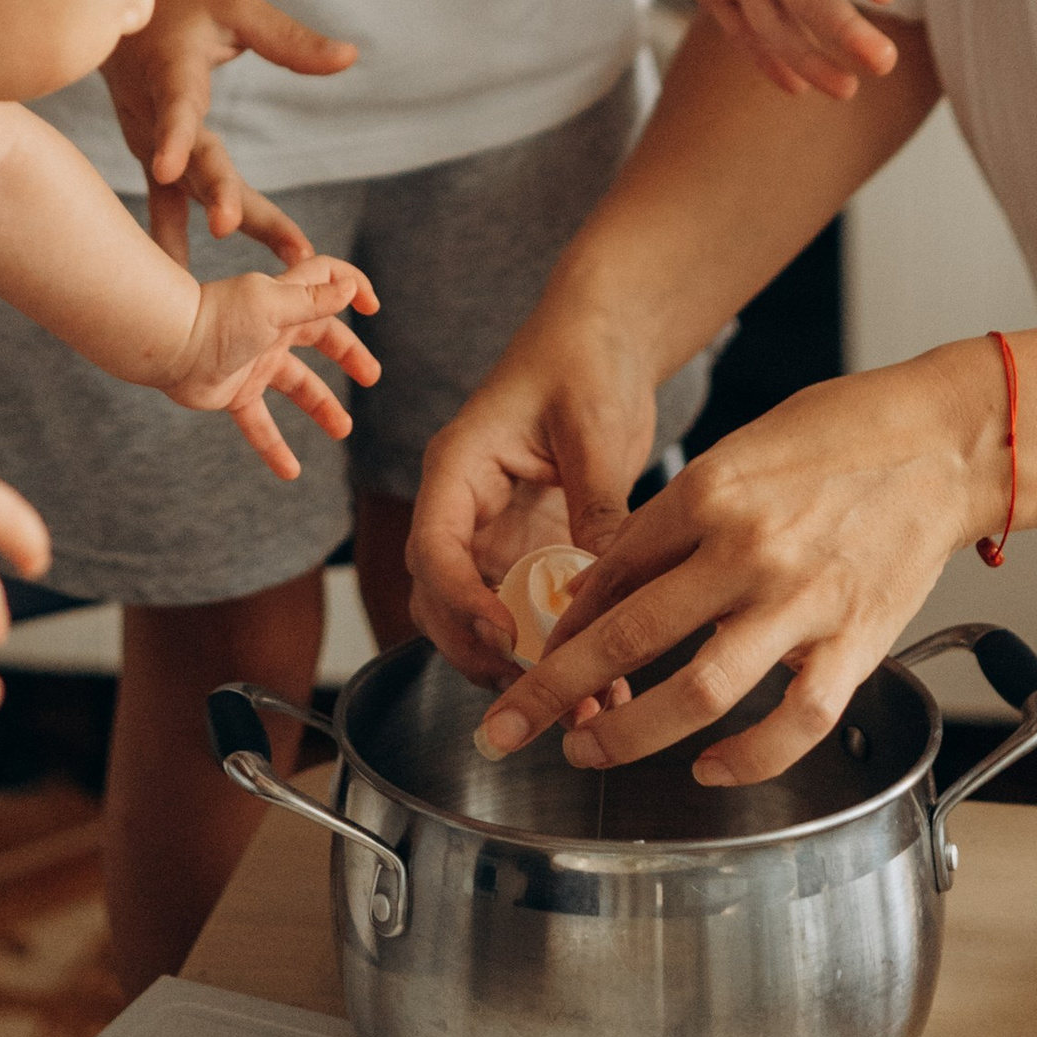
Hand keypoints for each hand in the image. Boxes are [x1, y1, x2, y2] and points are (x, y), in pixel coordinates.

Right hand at [103, 0, 355, 263]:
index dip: (173, 138)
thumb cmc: (181, 4)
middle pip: (191, 164)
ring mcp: (149, 148)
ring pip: (188, 196)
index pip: (176, 111)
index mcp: (171, 77)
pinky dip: (182, 245)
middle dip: (215, 196)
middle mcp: (154, 120)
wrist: (114, 17)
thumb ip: (289, 39)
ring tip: (235, 282)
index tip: (169, 168)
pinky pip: (173, 208)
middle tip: (231, 229)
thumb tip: (350, 58)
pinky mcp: (153, 163)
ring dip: (215, 228)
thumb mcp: (238, 9)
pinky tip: (190, 297)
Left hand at [164, 254, 381, 478]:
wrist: (169, 345)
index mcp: (284, 302)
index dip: (351, 287)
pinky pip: (260, 425)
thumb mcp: (272, 304)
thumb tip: (350, 287)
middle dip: (348, 354)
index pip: (325, 282)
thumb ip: (312, 299)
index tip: (372, 307)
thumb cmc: (218, 318)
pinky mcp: (235, 394)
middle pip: (320, 338)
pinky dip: (275, 447)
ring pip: (297, 386)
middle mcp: (272, 330)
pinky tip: (291, 472)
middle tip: (371, 376)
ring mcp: (254, 363)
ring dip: (322, 406)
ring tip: (343, 429)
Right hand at [406, 318, 664, 684]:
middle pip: (441, 601)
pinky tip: (603, 676)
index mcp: (458, 466)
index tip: (506, 637)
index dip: (461, 601)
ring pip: (481, 619)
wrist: (604, 337)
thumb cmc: (584, 357)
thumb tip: (602, 585)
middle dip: (483, 653)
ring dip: (520, 664)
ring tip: (582, 699)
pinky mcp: (530, 551)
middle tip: (542, 689)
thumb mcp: (592, 425)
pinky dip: (556, 648)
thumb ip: (594, 502)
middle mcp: (465, 508)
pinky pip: (528, 612)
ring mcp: (495, 535)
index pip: (432, 547)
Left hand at [467, 365, 987, 786]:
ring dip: (631, 733)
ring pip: (699, 690)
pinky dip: (747, 758)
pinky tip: (708, 768)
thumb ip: (671, 520)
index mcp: (710, 491)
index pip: (610, 572)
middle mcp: (749, 548)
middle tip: (509, 728)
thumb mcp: (737, 452)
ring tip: (588, 751)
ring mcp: (804, 601)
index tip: (532, 659)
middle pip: (631, 637)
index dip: (562, 626)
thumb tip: (602, 584)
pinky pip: (794, 722)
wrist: (944, 441)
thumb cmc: (841, 435)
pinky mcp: (858, 642)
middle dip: (553, 690)